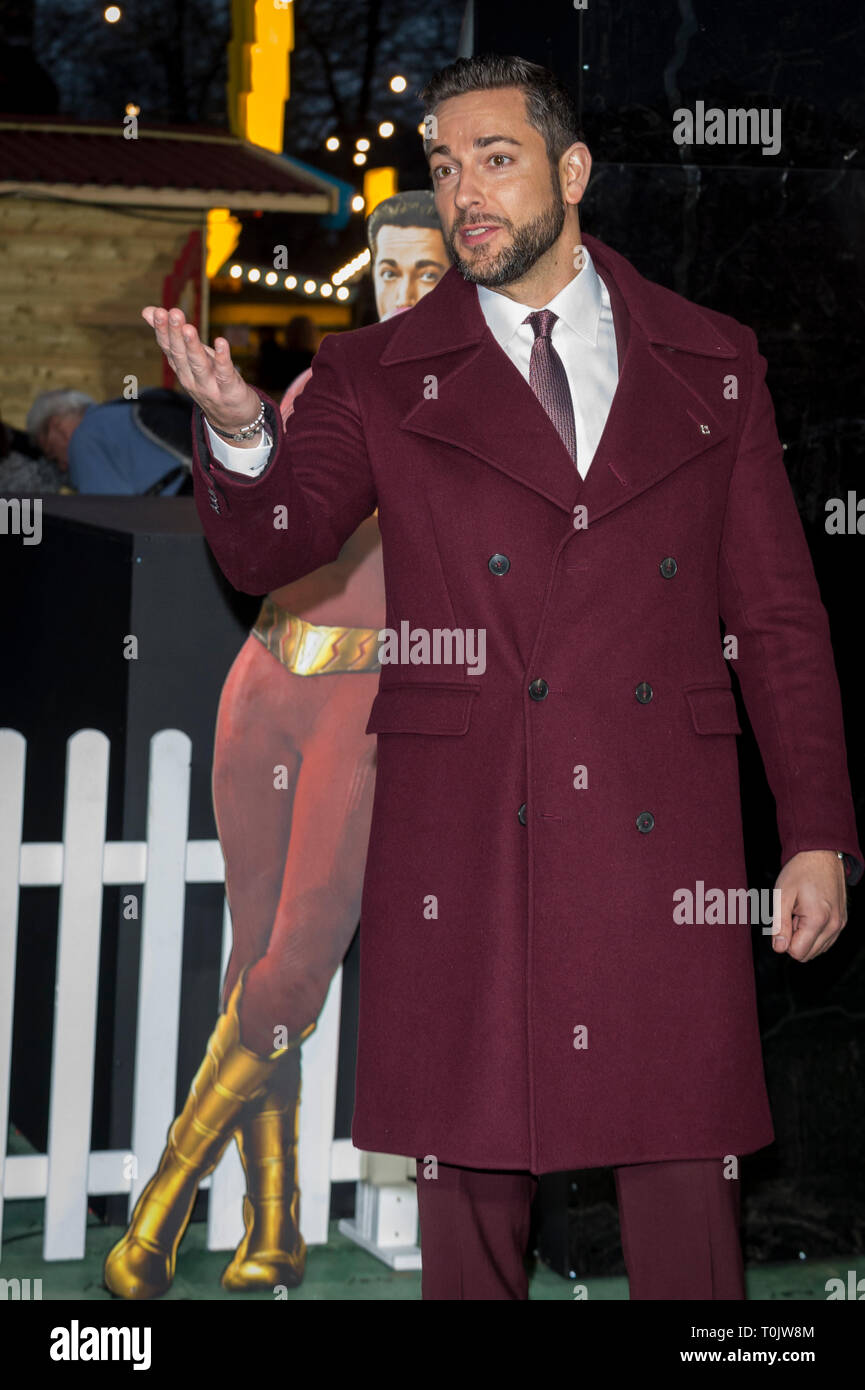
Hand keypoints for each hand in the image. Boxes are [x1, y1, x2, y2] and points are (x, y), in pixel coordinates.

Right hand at [141, 306, 260, 432]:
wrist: (234, 421)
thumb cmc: (212, 381)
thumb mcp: (191, 358)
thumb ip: (173, 336)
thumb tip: (147, 310)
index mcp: (181, 369)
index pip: (168, 348)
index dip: (163, 331)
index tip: (157, 312)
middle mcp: (192, 379)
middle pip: (180, 355)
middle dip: (175, 334)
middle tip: (173, 313)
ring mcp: (210, 387)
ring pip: (198, 365)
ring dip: (193, 346)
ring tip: (188, 328)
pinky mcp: (229, 391)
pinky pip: (225, 374)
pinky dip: (223, 358)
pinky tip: (221, 341)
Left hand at [771, 850, 847, 959]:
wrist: (821, 854)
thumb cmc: (800, 871)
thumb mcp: (782, 895)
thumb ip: (779, 924)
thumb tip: (779, 948)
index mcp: (817, 920)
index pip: (797, 953)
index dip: (785, 940)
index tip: (785, 919)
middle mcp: (833, 926)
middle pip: (808, 954)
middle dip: (795, 939)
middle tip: (792, 914)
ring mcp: (840, 924)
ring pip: (817, 949)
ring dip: (804, 936)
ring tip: (800, 912)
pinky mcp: (842, 921)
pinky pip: (826, 940)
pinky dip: (814, 932)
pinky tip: (809, 912)